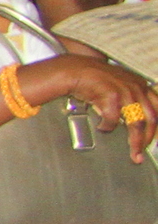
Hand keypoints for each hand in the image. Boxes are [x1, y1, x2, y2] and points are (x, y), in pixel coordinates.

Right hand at [41, 55, 157, 160]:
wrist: (74, 70)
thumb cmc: (93, 80)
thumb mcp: (118, 86)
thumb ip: (130, 99)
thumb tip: (134, 122)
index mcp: (141, 85)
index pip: (157, 109)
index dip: (156, 128)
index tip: (152, 141)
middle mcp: (137, 87)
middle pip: (151, 119)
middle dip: (148, 139)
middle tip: (142, 153)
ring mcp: (126, 91)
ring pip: (137, 123)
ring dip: (135, 141)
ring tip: (133, 153)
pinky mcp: (112, 95)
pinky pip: (113, 119)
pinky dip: (108, 126)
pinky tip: (102, 127)